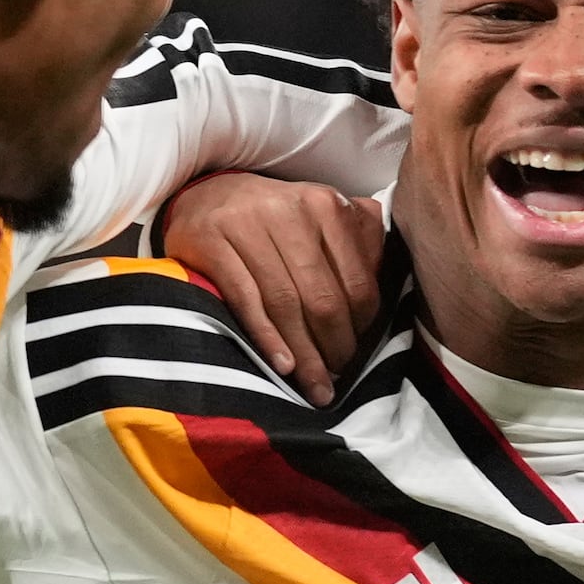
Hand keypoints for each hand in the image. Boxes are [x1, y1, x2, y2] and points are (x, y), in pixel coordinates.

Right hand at [162, 172, 387, 402]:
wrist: (206, 197)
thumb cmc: (275, 219)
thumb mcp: (321, 219)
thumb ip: (359, 242)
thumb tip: (378, 291)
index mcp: (325, 206)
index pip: (356, 281)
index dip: (361, 326)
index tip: (357, 354)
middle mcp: (289, 211)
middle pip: (322, 297)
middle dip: (334, 347)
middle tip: (336, 380)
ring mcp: (246, 226)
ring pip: (285, 303)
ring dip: (304, 354)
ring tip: (314, 387)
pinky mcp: (211, 242)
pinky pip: (245, 300)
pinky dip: (266, 337)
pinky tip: (283, 365)